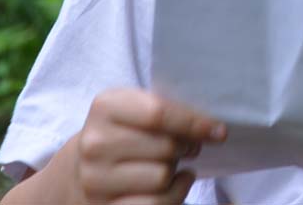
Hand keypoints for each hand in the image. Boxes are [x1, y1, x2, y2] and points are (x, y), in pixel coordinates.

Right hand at [75, 87, 225, 204]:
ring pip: (162, 177)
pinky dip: (175, 193)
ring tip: (168, 163)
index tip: (218, 130)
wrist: (84, 167)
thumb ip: (169, 110)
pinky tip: (174, 183)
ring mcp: (95, 179)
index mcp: (105, 107)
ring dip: (176, 171)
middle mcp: (95, 144)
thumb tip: (212, 129)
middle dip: (185, 146)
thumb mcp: (138, 108)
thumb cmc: (124, 132)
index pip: (158, 113)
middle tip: (185, 147)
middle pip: (166, 147)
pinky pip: (156, 204)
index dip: (194, 122)